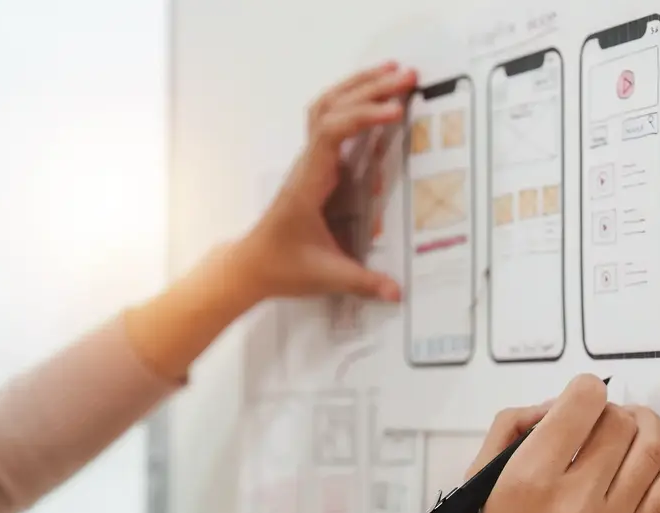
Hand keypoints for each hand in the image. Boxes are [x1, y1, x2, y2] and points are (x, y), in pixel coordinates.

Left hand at [235, 61, 417, 302]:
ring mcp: (311, 162)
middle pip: (332, 107)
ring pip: (328, 107)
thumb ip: (363, 283)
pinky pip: (331, 122)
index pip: (330, 132)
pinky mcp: (317, 167)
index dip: (362, 116)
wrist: (252, 264)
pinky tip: (375, 99)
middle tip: (408, 76)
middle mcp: (308, 164)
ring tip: (393, 72)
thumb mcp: (325, 277)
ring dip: (359, 87)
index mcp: (309, 183)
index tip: (394, 112)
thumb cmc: (282, 266)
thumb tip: (397, 292)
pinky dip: (353, 103)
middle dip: (370, 88)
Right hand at [432, 374, 659, 512]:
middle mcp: (574, 501)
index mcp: (529, 478)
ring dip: (647, 424)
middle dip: (611, 411)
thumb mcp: (476, 479)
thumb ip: (513, 428)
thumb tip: (556, 407)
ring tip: (633, 425)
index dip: (584, 390)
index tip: (578, 400)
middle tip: (596, 424)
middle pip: (619, 423)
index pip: (583, 402)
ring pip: (652, 449)